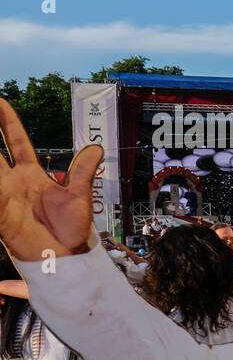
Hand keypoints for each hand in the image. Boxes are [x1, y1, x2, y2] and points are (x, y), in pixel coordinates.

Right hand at [0, 99, 100, 260]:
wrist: (68, 258)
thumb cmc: (71, 232)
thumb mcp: (79, 195)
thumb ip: (83, 170)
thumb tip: (95, 148)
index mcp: (31, 175)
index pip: (15, 142)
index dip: (7, 122)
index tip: (0, 101)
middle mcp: (14, 183)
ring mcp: (4, 196)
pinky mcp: (1, 215)